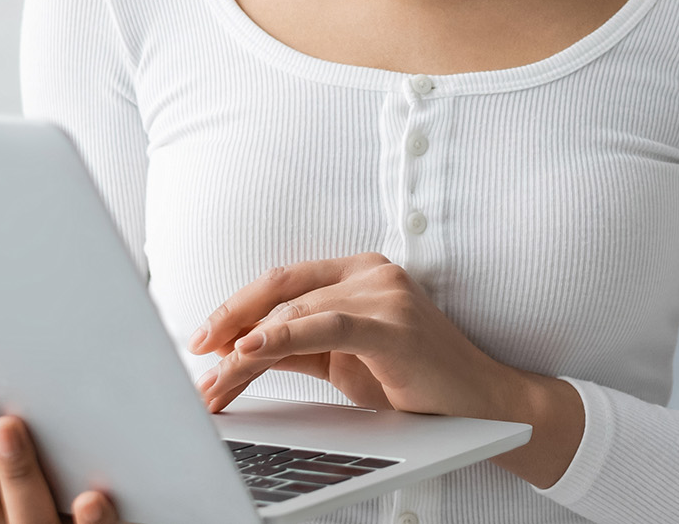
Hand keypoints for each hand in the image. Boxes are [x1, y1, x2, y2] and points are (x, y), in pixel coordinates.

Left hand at [187, 253, 583, 485]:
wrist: (482, 405)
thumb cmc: (416, 382)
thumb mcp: (346, 360)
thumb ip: (300, 346)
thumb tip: (238, 353)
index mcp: (360, 272)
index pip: (284, 280)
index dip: (237, 305)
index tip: (203, 338)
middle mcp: (372, 273)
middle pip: (282, 291)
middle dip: (231, 323)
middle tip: (196, 353)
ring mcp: (385, 296)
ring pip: (295, 312)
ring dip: (246, 349)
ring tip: (215, 378)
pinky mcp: (394, 326)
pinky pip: (326, 326)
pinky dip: (282, 336)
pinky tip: (250, 350)